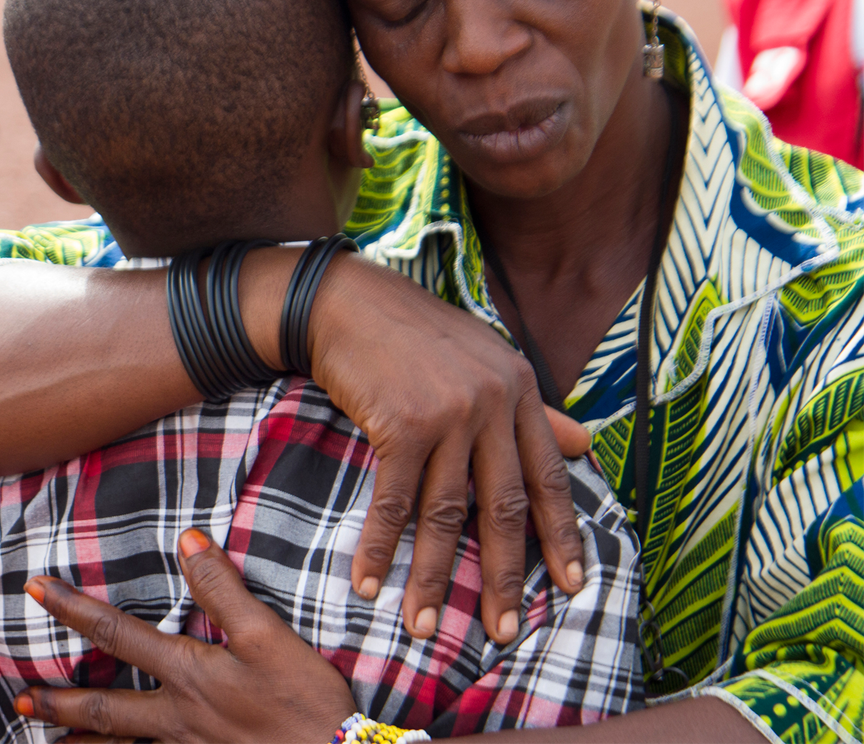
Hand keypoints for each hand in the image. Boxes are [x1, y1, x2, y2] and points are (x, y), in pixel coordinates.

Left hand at [14, 529, 355, 743]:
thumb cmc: (305, 704)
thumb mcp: (269, 637)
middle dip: (60, 702)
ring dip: (85, 742)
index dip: (74, 609)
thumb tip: (188, 542)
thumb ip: (225, 590)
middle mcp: (179, 719)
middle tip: (20, 699)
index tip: (36, 589)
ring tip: (51, 741)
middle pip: (106, 709)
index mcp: (189, 676)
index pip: (117, 635)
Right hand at [304, 255, 586, 644]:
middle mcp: (492, 403)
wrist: (345, 301)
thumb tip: (586, 445)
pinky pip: (393, 501)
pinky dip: (380, 547)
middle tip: (503, 632)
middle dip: (506, 577)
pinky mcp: (401, 424)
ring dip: (434, 578)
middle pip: (503, 507)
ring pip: (447, 515)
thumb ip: (534, 408)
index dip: (562, 535)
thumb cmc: (413, 333)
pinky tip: (370, 583)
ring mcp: (448, 414)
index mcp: (519, 389)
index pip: (549, 476)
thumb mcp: (485, 361)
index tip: (574, 586)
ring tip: (423, 626)